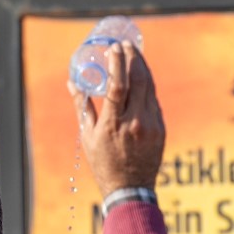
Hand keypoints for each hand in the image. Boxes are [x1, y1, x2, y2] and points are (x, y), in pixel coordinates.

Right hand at [72, 41, 165, 196]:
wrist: (131, 188)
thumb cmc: (104, 163)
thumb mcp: (88, 136)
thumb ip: (82, 106)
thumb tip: (72, 83)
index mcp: (114, 124)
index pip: (117, 85)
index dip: (117, 62)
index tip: (114, 47)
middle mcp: (135, 122)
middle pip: (138, 80)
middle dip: (133, 58)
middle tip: (126, 45)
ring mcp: (151, 125)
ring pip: (149, 87)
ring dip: (142, 67)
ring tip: (135, 54)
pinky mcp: (161, 128)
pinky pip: (154, 100)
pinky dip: (147, 85)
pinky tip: (142, 76)